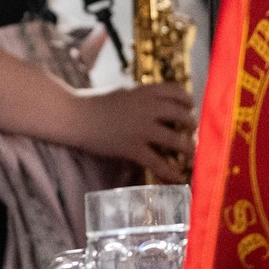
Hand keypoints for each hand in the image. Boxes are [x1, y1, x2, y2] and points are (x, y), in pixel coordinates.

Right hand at [66, 82, 193, 179]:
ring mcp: (142, 129)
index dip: (186, 99)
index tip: (190, 106)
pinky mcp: (133, 148)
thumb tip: (155, 102)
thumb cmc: (94, 102)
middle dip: (190, 124)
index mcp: (143, 91)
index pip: (174, 90)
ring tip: (192, 152)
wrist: (76, 116)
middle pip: (180, 115)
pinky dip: (170, 171)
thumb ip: (140, 96)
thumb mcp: (122, 92)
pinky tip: (178, 177)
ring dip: (188, 148)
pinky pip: (158, 162)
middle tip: (192, 130)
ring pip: (176, 140)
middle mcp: (147, 108)